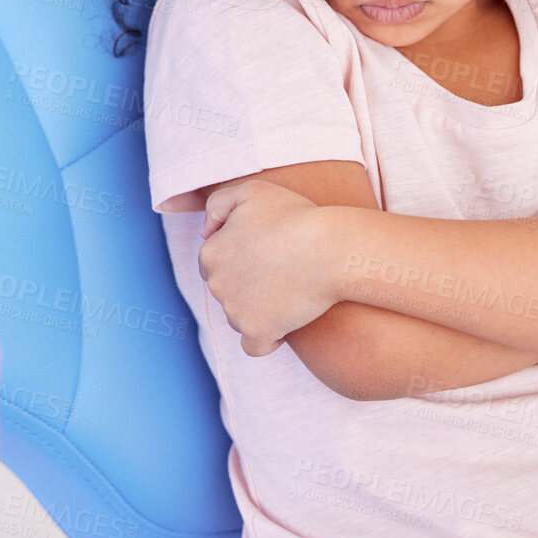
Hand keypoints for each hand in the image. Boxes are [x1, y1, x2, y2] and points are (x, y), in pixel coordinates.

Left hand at [200, 179, 342, 356]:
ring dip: (259, 310)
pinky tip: (285, 325)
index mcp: (210, 253)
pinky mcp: (257, 332)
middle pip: (228, 292)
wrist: (330, 249)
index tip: (267, 254)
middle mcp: (216, 285)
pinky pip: (254, 346)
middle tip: (282, 272)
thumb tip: (206, 232)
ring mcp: (235, 312)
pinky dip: (267, 339)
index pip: (217, 264)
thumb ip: (218, 205)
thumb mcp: (251, 191)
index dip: (242, 259)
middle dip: (248, 285)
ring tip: (290, 292)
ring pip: (240, 317)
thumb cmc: (296, 216)